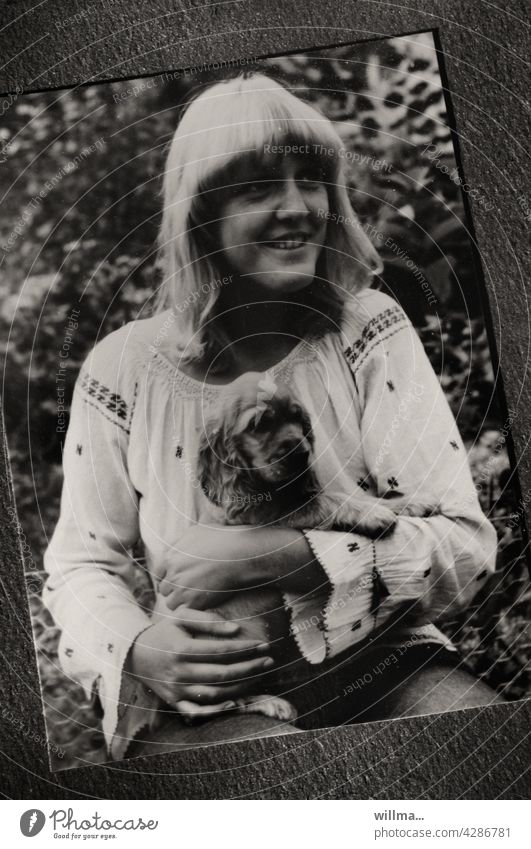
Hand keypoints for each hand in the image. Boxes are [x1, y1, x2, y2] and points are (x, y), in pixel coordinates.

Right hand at [128, 607, 273, 713]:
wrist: (134, 654)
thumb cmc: (164, 632)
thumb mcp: (181, 618)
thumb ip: (208, 621)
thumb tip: (236, 629)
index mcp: (181, 650)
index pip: (221, 651)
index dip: (244, 649)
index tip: (262, 645)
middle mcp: (179, 672)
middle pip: (222, 674)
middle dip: (249, 667)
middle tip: (268, 660)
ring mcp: (177, 690)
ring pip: (215, 693)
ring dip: (240, 686)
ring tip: (259, 676)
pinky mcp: (174, 703)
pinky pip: (198, 712)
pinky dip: (217, 711)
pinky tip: (235, 702)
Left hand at [156, 523, 327, 610]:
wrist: (242, 554)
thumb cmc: (223, 539)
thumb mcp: (196, 531)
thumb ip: (180, 541)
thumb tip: (173, 546)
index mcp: (171, 557)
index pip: (158, 573)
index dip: (169, 577)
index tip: (179, 579)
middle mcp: (173, 574)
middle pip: (164, 589)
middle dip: (174, 590)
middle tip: (187, 590)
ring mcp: (183, 589)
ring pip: (171, 603)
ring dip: (180, 602)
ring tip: (194, 599)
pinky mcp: (195, 602)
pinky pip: (185, 612)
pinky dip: (191, 610)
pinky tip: (202, 604)